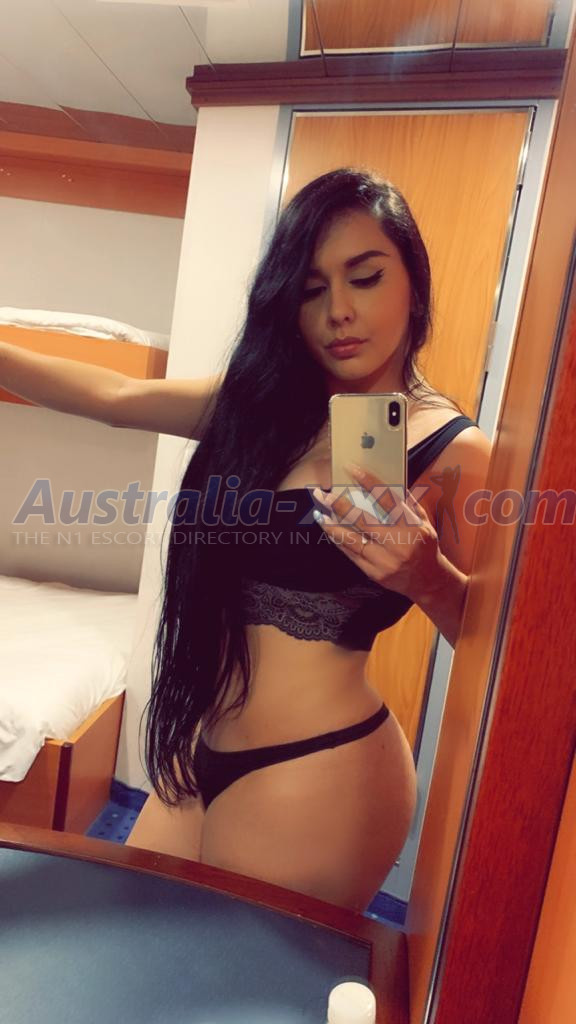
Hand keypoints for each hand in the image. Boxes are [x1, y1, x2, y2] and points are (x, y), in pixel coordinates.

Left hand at [312, 463, 443, 601]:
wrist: (428, 581)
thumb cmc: (426, 547)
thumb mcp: (424, 522)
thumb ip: (407, 503)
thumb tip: (390, 482)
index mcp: (411, 527)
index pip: (387, 499)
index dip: (368, 482)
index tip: (352, 470)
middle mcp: (396, 544)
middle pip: (363, 521)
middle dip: (340, 506)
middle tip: (323, 495)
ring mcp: (384, 561)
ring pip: (351, 540)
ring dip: (332, 526)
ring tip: (318, 513)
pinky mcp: (374, 573)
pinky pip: (351, 555)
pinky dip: (339, 541)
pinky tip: (329, 530)